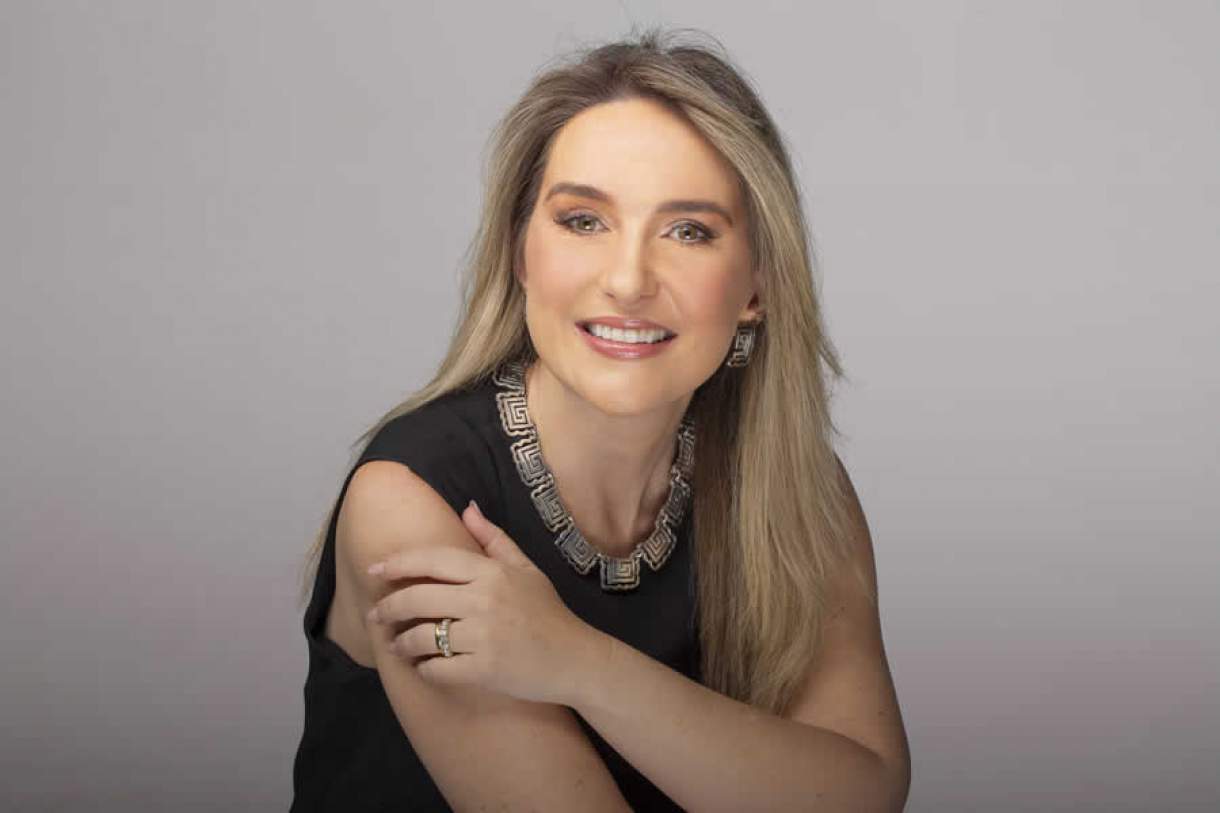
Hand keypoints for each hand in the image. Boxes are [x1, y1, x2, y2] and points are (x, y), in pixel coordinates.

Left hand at [365, 499, 606, 705]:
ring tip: (397, 646)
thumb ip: (494, 539)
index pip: (432, 560)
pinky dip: (424, 670)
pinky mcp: (484, 669)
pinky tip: (422, 667)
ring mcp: (484, 636)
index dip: (398, 564)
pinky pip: (437, 669)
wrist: (576, 658)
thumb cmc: (548, 613)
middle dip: (388, 608)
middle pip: (417, 598)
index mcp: (491, 572)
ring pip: (422, 637)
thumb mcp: (526, 569)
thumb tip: (467, 508)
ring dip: (402, 643)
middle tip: (376, 616)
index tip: (375, 570)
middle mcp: (484, 600)